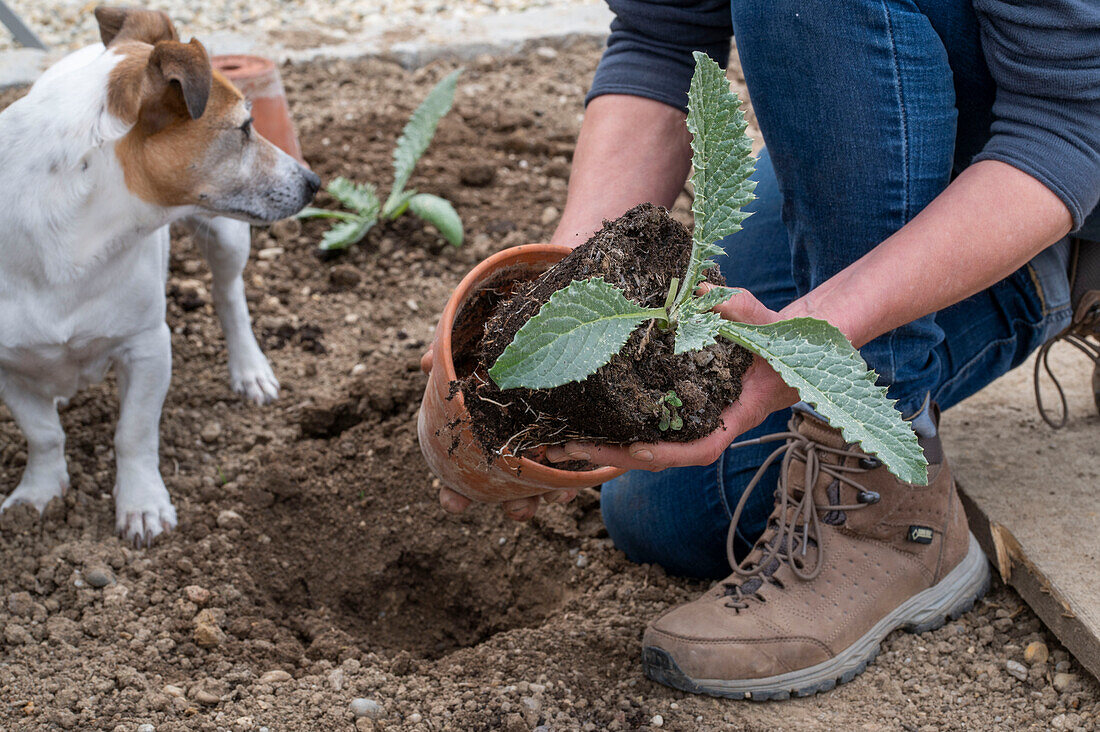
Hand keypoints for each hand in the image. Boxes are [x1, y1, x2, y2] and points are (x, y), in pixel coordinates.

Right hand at [423, 346, 579, 520]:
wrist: (544, 340)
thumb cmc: (497, 351)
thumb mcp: (470, 349)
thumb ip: (446, 356)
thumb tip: (426, 364)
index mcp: (479, 440)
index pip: (462, 478)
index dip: (455, 495)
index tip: (454, 502)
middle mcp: (509, 455)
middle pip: (510, 493)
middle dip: (514, 506)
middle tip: (518, 508)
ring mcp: (540, 455)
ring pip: (543, 488)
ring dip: (551, 494)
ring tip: (557, 493)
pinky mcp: (571, 446)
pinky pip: (573, 472)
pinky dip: (574, 480)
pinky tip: (576, 479)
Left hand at [546, 287, 798, 470]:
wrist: (777, 361)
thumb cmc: (772, 343)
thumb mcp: (762, 322)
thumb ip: (741, 311)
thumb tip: (704, 295)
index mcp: (730, 416)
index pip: (700, 447)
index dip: (669, 451)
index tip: (640, 448)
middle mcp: (703, 428)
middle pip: (656, 456)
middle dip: (612, 456)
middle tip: (569, 448)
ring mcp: (684, 426)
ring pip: (641, 450)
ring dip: (599, 451)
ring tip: (556, 448)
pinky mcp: (670, 416)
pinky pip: (638, 432)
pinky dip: (609, 435)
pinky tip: (575, 430)